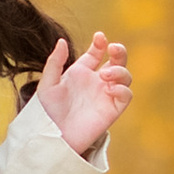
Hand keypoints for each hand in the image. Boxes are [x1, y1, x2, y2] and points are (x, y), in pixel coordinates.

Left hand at [37, 31, 132, 157]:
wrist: (53, 136)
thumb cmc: (47, 112)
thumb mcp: (47, 84)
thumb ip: (55, 62)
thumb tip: (62, 41)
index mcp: (81, 72)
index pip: (96, 52)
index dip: (100, 43)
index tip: (99, 38)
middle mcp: (96, 81)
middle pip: (117, 60)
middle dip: (119, 51)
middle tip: (113, 48)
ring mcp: (106, 94)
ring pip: (125, 76)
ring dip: (120, 71)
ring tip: (105, 75)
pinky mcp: (112, 109)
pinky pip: (126, 95)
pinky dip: (122, 89)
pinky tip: (109, 89)